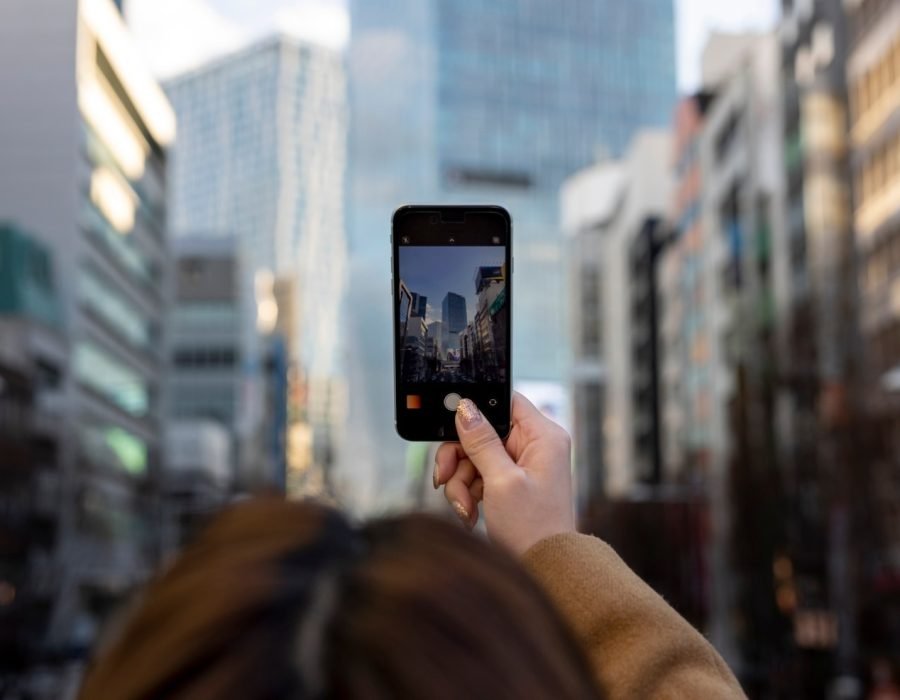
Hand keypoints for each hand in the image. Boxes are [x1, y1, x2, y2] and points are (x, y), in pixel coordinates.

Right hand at [434, 393, 575, 555]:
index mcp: (542, 436)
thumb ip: (481, 442)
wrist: (543, 569)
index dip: (476, 409)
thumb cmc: (533, 528)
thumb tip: (465, 408)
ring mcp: (521, 464)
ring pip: (474, 456)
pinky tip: (470, 512)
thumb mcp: (502, 481)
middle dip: (459, 458)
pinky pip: (478, 475)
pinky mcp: (510, 481)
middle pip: (481, 431)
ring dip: (461, 481)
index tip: (451, 424)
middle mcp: (534, 445)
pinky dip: (468, 492)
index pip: (505, 400)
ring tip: (464, 507)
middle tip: (445, 476)